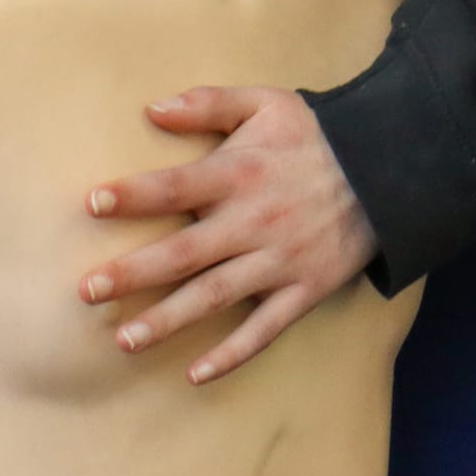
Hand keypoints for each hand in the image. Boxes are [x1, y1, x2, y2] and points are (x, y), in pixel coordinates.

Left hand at [80, 87, 377, 385]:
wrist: (388, 166)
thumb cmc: (315, 133)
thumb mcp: (265, 102)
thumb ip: (209, 104)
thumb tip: (152, 109)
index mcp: (239, 173)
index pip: (176, 187)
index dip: (134, 195)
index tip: (91, 203)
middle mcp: (254, 221)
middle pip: (184, 254)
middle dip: (133, 274)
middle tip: (86, 291)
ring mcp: (279, 260)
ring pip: (214, 297)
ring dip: (167, 320)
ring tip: (124, 339)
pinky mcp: (304, 289)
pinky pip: (265, 329)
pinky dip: (232, 354)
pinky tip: (196, 373)